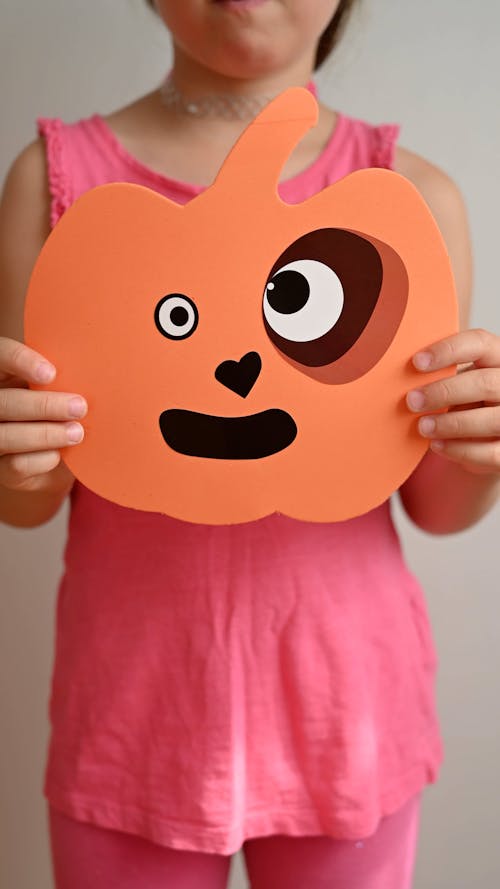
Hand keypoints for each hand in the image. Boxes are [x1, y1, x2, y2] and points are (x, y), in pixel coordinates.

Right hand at [0, 336, 85, 492]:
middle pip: (4, 402)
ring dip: (45, 435)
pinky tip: (61, 455)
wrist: (62, 455)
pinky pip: (17, 464)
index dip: (20, 360)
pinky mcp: (1, 469)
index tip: (51, 374)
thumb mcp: (59, 389)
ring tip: (77, 433)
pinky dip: (43, 459)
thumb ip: (62, 380)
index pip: (0, 354)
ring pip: (6, 436)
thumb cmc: (62, 411)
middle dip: (43, 406)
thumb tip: (92, 369)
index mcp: (3, 376)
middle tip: (79, 407)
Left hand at [406, 328, 499, 474]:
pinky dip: (460, 450)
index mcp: (497, 357)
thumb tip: (398, 374)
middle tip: (412, 401)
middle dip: (444, 392)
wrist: (481, 436)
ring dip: (451, 424)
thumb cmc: (463, 399)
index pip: (479, 343)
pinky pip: (491, 452)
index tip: (416, 362)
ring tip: (422, 427)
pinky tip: (437, 445)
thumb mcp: (455, 380)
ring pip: (492, 420)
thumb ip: (438, 373)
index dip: (448, 351)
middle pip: (484, 383)